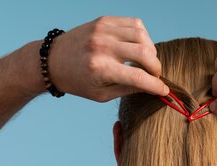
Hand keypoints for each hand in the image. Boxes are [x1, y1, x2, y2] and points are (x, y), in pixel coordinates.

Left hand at [47, 16, 168, 100]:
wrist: (53, 61)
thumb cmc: (78, 81)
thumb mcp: (102, 94)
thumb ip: (129, 89)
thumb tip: (153, 87)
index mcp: (100, 69)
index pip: (139, 77)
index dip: (156, 85)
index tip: (164, 90)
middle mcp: (102, 47)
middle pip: (145, 53)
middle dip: (156, 67)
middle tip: (154, 75)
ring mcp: (103, 30)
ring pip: (143, 36)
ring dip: (151, 50)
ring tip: (146, 61)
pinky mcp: (104, 20)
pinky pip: (134, 23)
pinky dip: (142, 36)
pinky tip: (138, 47)